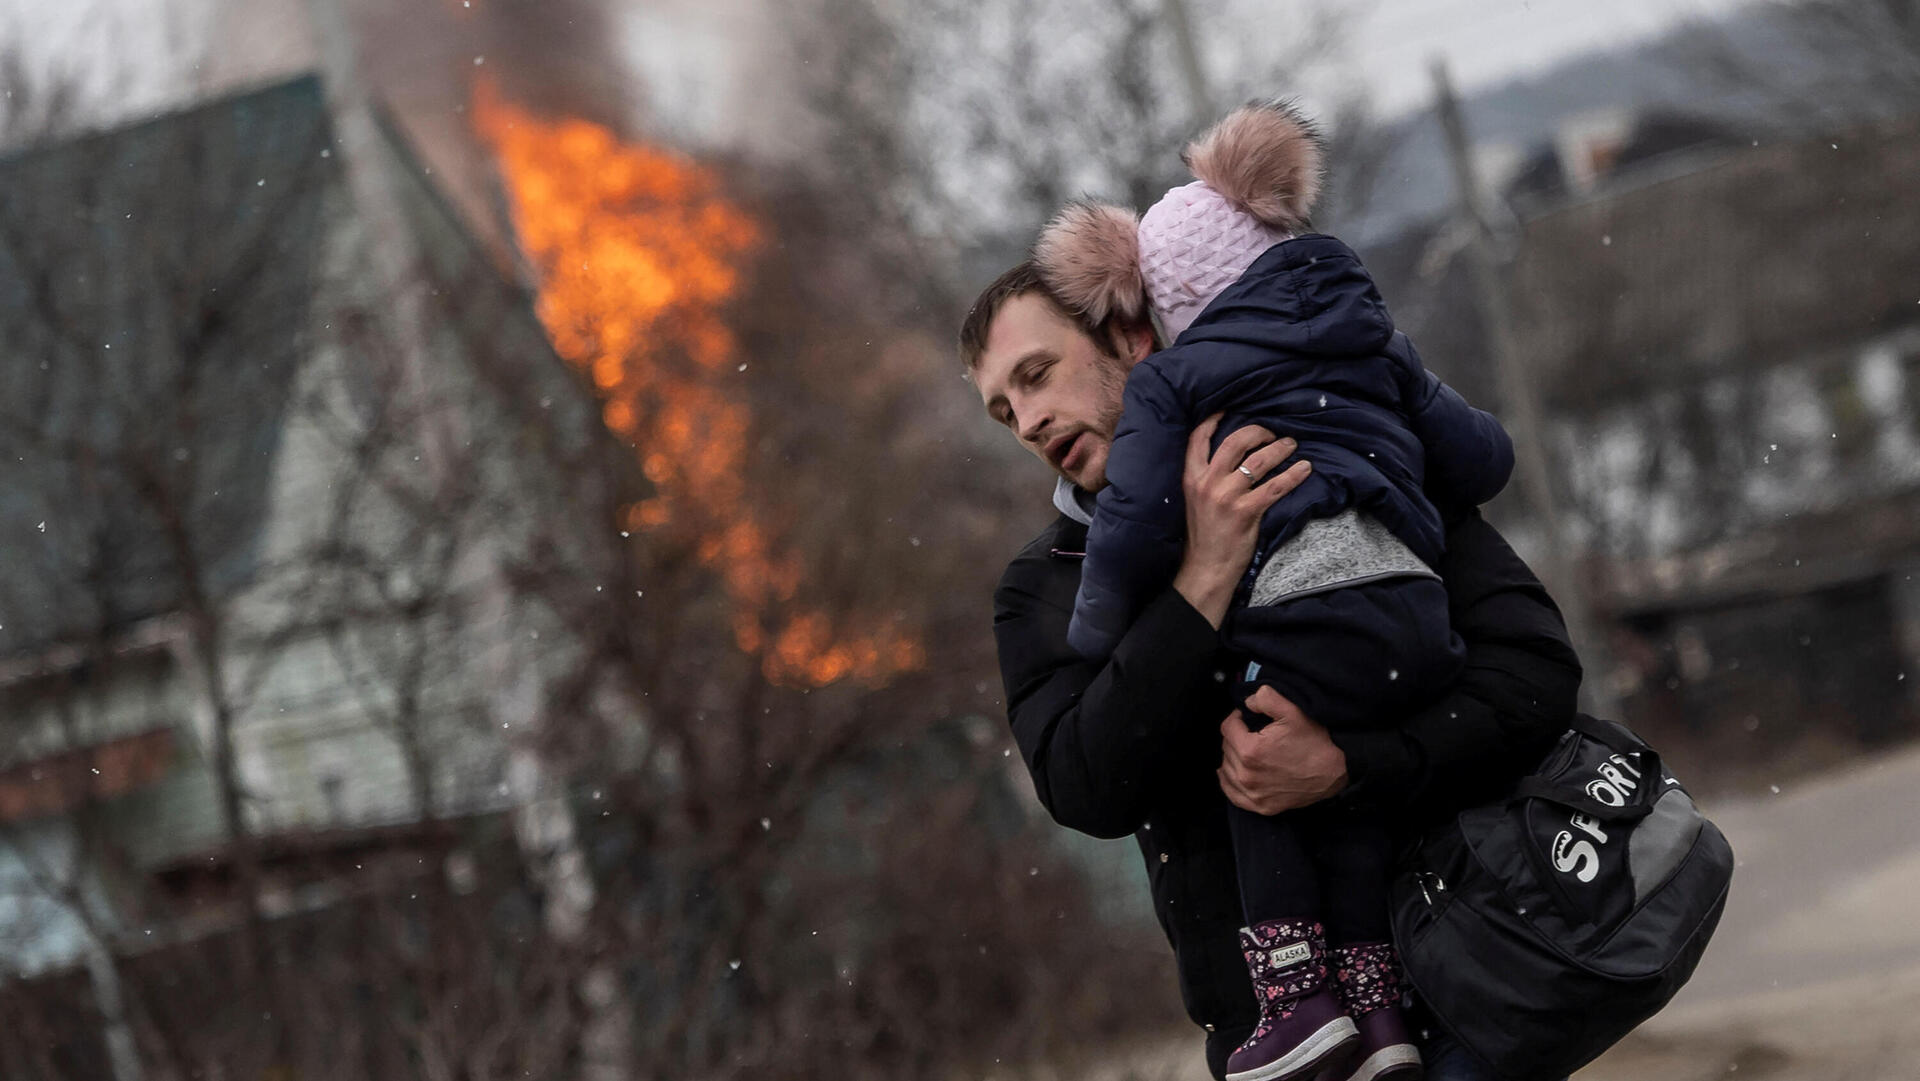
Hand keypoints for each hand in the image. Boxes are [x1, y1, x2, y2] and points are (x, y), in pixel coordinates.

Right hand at [1172, 416, 1310, 627]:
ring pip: (1259, 461)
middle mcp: (1207, 483)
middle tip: (1272, 432)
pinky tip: (1305, 469)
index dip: (1213, 420)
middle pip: (1235, 442)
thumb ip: (1207, 477)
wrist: (1205, 568)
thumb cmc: (1204, 535)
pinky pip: (1276, 487)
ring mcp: (1227, 497)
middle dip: (1258, 431)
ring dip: (1280, 449)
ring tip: (1292, 445)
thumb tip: (1233, 456)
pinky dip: (1293, 475)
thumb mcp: (1195, 500)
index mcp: (1191, 478)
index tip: (1228, 409)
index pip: (1198, 439)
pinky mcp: (1246, 512)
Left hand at [1218, 687, 1349, 813]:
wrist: (1335, 771)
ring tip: (1248, 750)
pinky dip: (1230, 782)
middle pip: (1226, 748)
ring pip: (1226, 769)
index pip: (1227, 728)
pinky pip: (1232, 794)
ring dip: (1233, 757)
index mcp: (1250, 750)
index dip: (1236, 718)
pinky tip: (1234, 773)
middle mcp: (1247, 775)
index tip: (1246, 717)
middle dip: (1236, 737)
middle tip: (1251, 733)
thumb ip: (1265, 698)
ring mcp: (1253, 794)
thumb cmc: (1315, 741)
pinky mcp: (1261, 806)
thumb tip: (1247, 702)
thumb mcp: (1292, 710)